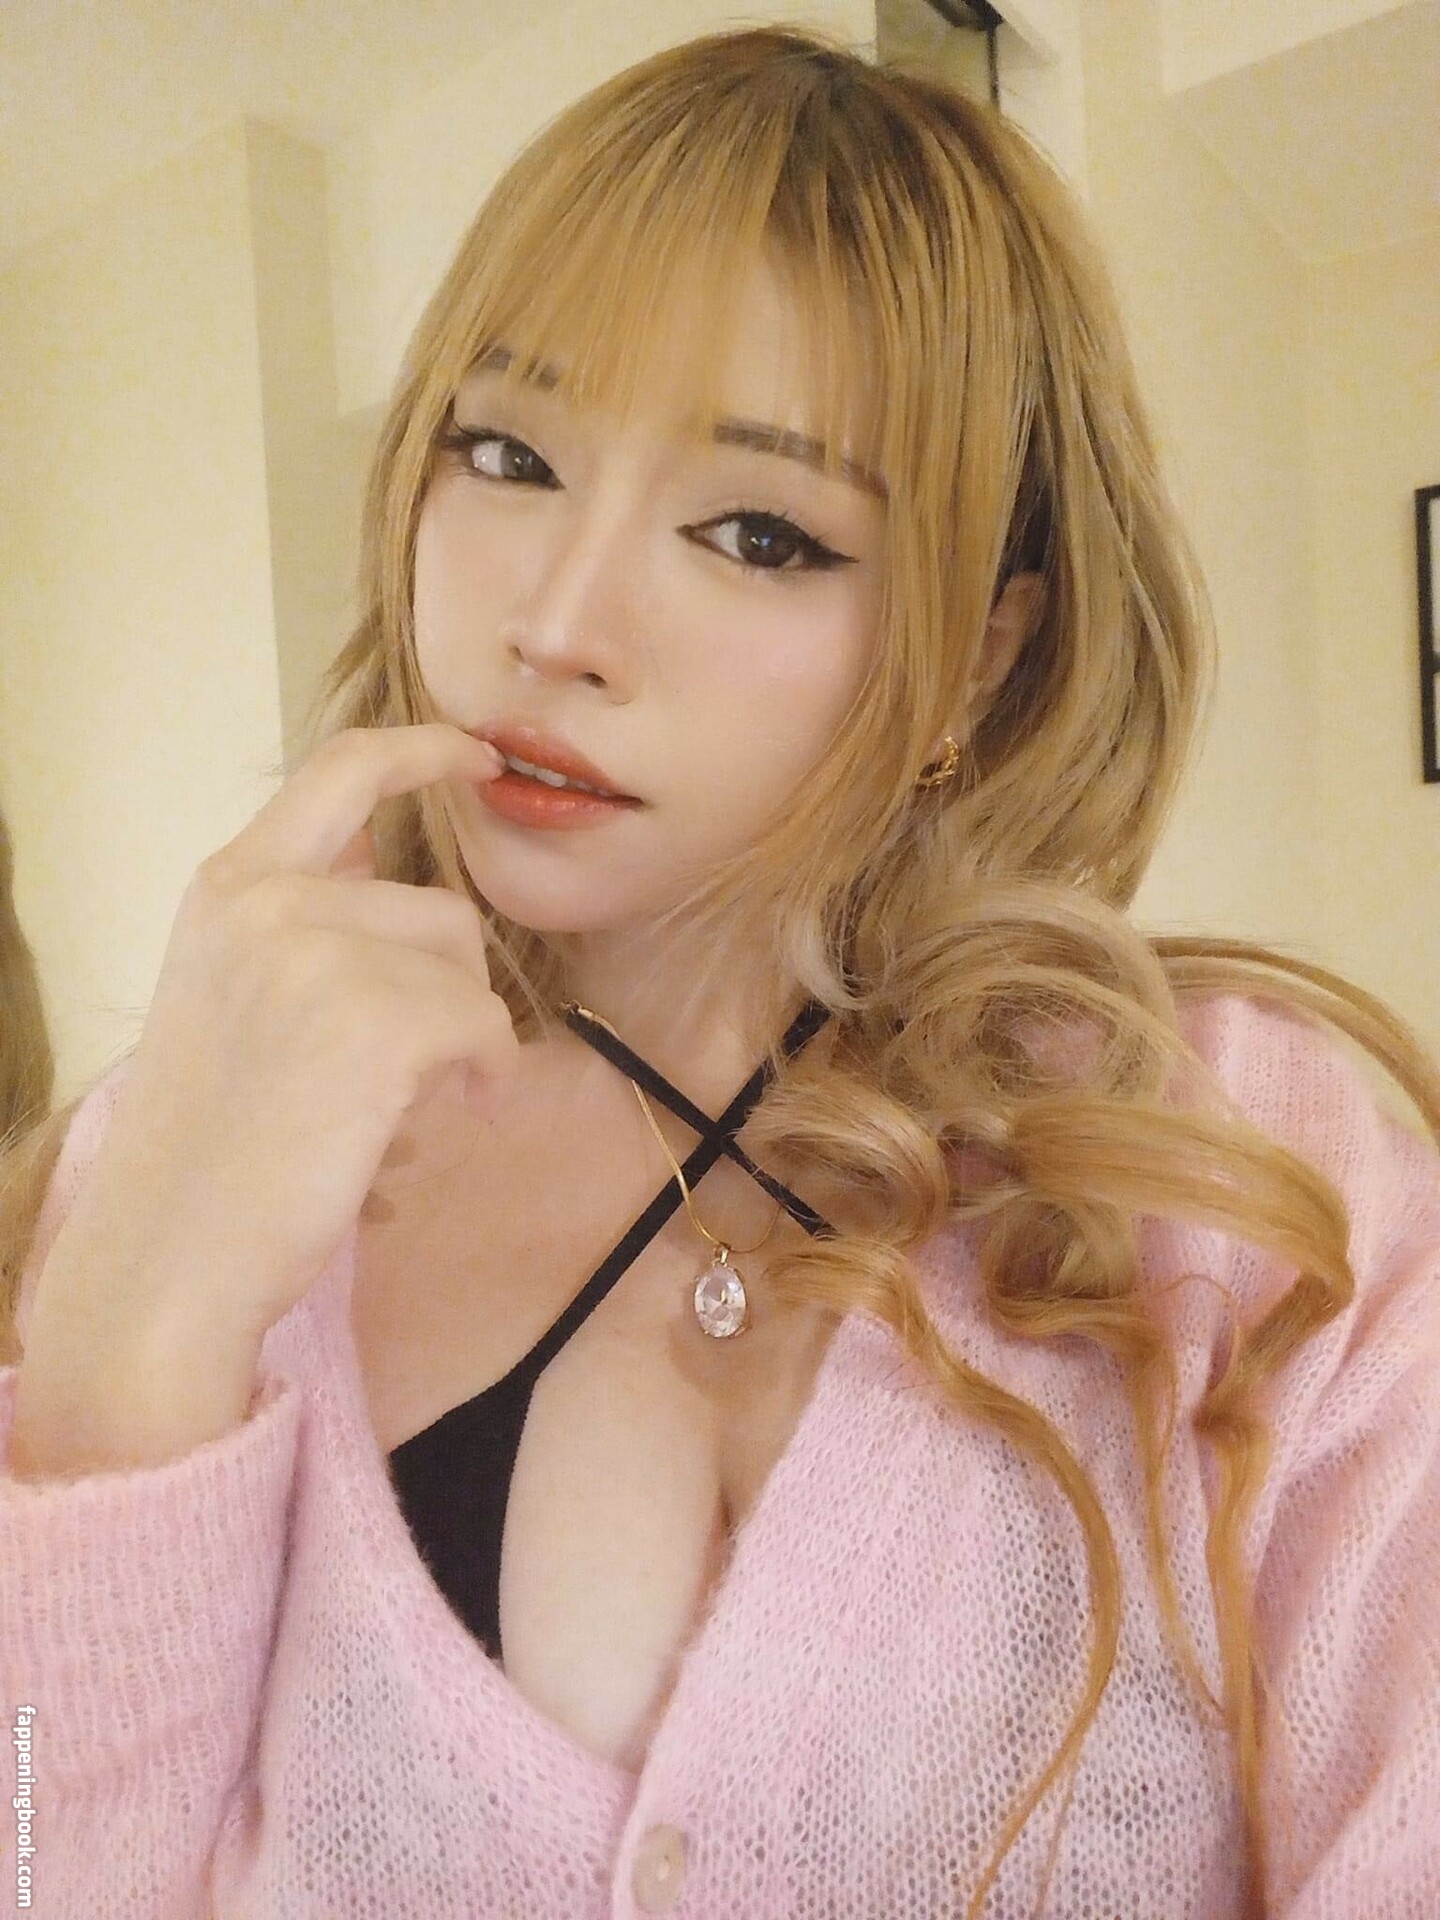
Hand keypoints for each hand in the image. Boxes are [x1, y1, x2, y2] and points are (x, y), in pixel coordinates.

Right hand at [36, 723, 516, 1348]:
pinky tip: (459, 1111)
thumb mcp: (230, 993)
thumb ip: (299, 925)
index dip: (422, 751)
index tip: (474, 753)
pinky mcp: (374, 1022)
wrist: (170, 1253)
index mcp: (229, 885)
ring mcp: (318, 955)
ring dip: (465, 1036)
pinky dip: (487, 1070)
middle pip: (435, 904)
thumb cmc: (210, 1143)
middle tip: (443, 1052)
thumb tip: (390, 878)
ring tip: (425, 1096)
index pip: (340, 770)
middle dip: (455, 984)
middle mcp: (268, 899)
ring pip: (463, 968)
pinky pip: (483, 1022)